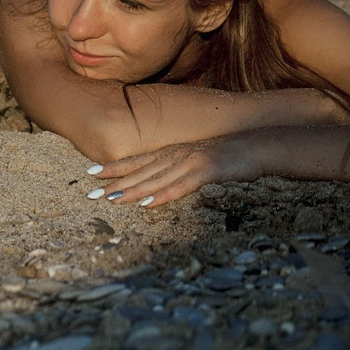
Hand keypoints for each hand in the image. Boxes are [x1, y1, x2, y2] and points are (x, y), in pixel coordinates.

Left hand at [88, 132, 262, 206]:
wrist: (259, 146)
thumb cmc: (230, 156)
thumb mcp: (199, 161)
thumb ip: (180, 169)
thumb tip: (162, 182)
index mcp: (174, 152)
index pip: (138, 160)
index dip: (115, 166)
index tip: (90, 172)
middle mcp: (177, 155)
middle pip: (141, 170)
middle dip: (114, 182)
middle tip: (90, 192)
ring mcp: (191, 161)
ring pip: (155, 178)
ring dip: (132, 190)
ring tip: (111, 199)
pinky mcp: (207, 169)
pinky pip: (181, 185)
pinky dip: (163, 194)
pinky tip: (147, 204)